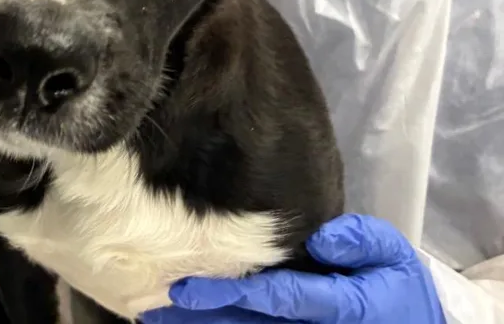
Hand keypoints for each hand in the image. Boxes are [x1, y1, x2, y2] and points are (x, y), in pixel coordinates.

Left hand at [140, 214, 446, 322]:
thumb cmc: (396, 285)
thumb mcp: (391, 256)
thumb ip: (361, 242)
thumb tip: (322, 238)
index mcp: (344, 307)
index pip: (285, 299)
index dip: (239, 293)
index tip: (194, 285)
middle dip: (208, 315)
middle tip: (164, 301)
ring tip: (158, 319)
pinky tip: (183, 323)